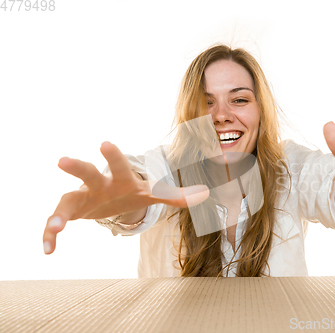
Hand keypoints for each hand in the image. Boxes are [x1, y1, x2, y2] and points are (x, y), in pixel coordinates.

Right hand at [43, 141, 208, 253]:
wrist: (107, 196)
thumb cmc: (130, 192)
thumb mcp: (152, 194)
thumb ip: (175, 195)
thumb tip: (205, 193)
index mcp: (121, 179)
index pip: (119, 166)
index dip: (114, 156)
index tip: (106, 143)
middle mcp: (99, 184)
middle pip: (88, 174)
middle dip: (78, 168)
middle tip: (62, 160)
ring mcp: (82, 197)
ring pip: (66, 200)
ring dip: (60, 212)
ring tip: (56, 225)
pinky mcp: (71, 212)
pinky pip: (56, 222)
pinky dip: (50, 234)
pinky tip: (47, 249)